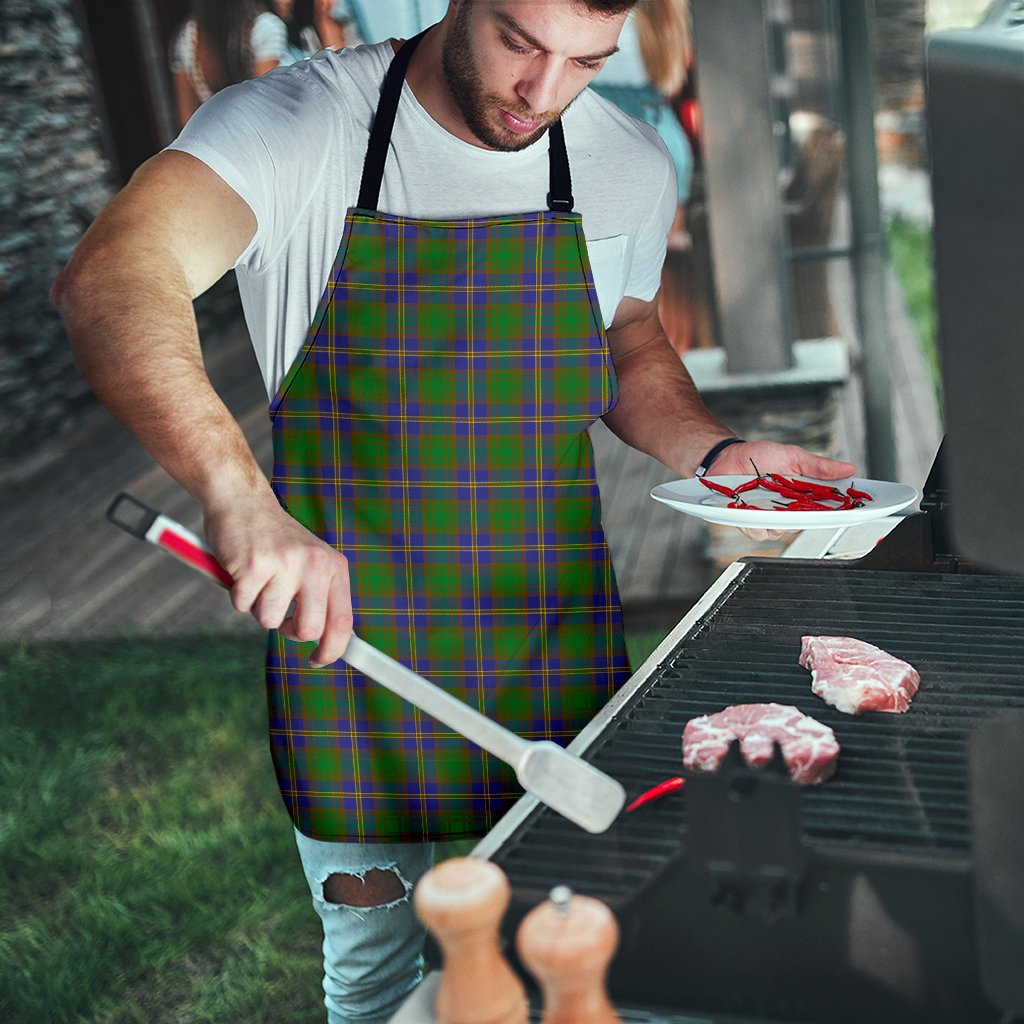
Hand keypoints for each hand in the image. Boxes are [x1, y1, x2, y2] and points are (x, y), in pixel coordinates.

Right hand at [203, 494, 352, 667]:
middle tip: (280, 615)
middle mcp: (315, 564)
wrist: (243, 501)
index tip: (318, 661)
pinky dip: (237, 594)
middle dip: (289, 631)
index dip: (332, 650)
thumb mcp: (310, 562)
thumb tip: (328, 643)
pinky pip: (242, 605)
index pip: (343, 622)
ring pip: (269, 620)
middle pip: (309, 630)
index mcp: (334, 566)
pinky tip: (242, 570)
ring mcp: (285, 564)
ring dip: (258, 607)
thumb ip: (321, 597)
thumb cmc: (275, 540)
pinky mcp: (254, 566)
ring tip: (259, 579)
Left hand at [707, 440, 856, 542]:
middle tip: (805, 502)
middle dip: (810, 515)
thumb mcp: (793, 456)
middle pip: (809, 523)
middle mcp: (790, 510)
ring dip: (780, 518)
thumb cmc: (759, 456)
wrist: (727, 457)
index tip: (857, 508)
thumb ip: (819, 466)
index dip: (844, 511)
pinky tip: (753, 508)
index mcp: (804, 495)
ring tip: (771, 499)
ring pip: (784, 531)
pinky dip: (758, 522)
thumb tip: (848, 468)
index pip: (829, 508)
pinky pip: (760, 532)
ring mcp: (770, 518)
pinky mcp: (751, 523)